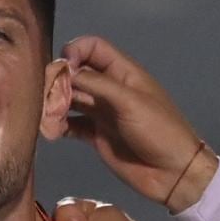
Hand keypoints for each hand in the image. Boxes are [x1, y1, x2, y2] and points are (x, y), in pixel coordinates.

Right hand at [60, 36, 216, 209]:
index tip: (63, 67)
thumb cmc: (158, 130)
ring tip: (46, 114)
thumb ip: (97, 84)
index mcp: (123, 73)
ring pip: (71, 99)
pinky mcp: (96, 135)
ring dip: (56, 104)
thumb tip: (66, 71)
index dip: (75, 51)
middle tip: (47, 94)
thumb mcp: (129, 101)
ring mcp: (102, 112)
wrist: (173, 172)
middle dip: (60, 80)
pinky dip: (60, 126)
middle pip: (77, 73)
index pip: (93, 48)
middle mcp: (109, 89)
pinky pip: (72, 125)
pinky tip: (52, 130)